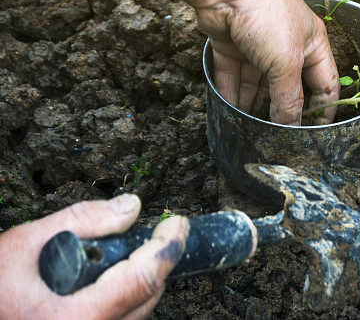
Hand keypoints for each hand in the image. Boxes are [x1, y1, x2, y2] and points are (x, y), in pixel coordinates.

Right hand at [0, 194, 188, 319]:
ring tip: (131, 254)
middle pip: (146, 298)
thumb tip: (131, 207)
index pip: (143, 279)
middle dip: (157, 261)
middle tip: (157, 233)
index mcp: (75, 318)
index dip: (167, 246)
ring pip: (138, 312)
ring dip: (142, 281)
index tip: (176, 223)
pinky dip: (126, 298)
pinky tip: (111, 279)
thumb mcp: (26, 243)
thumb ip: (83, 221)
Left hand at [195, 0, 338, 124]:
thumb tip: (291, 127)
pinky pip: (234, 75)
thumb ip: (289, 98)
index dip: (323, 109)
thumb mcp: (286, 63)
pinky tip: (229, 112)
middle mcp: (288, 45)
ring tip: (249, 129)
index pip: (325, 83)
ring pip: (258, 84)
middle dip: (283, 109)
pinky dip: (232, 93)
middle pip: (289, 86)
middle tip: (277, 135)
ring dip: (253, 105)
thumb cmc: (267, 16)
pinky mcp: (233, 45)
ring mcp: (259, 45)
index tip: (315, 135)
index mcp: (313, 44)